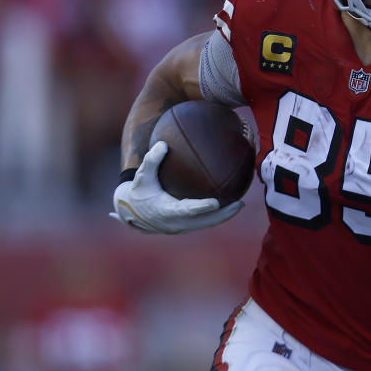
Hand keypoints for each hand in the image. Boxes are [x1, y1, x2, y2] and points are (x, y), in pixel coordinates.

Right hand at [110, 141, 243, 233]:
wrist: (131, 213)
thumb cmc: (139, 191)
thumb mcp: (141, 176)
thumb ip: (151, 160)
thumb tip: (163, 144)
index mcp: (165, 212)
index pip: (186, 211)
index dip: (200, 208)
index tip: (215, 202)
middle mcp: (175, 224)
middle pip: (204, 222)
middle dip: (223, 215)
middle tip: (239, 204)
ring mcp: (182, 227)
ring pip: (207, 224)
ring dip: (224, 216)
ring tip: (239, 204)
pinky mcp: (185, 226)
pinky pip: (204, 221)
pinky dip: (217, 215)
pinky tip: (229, 202)